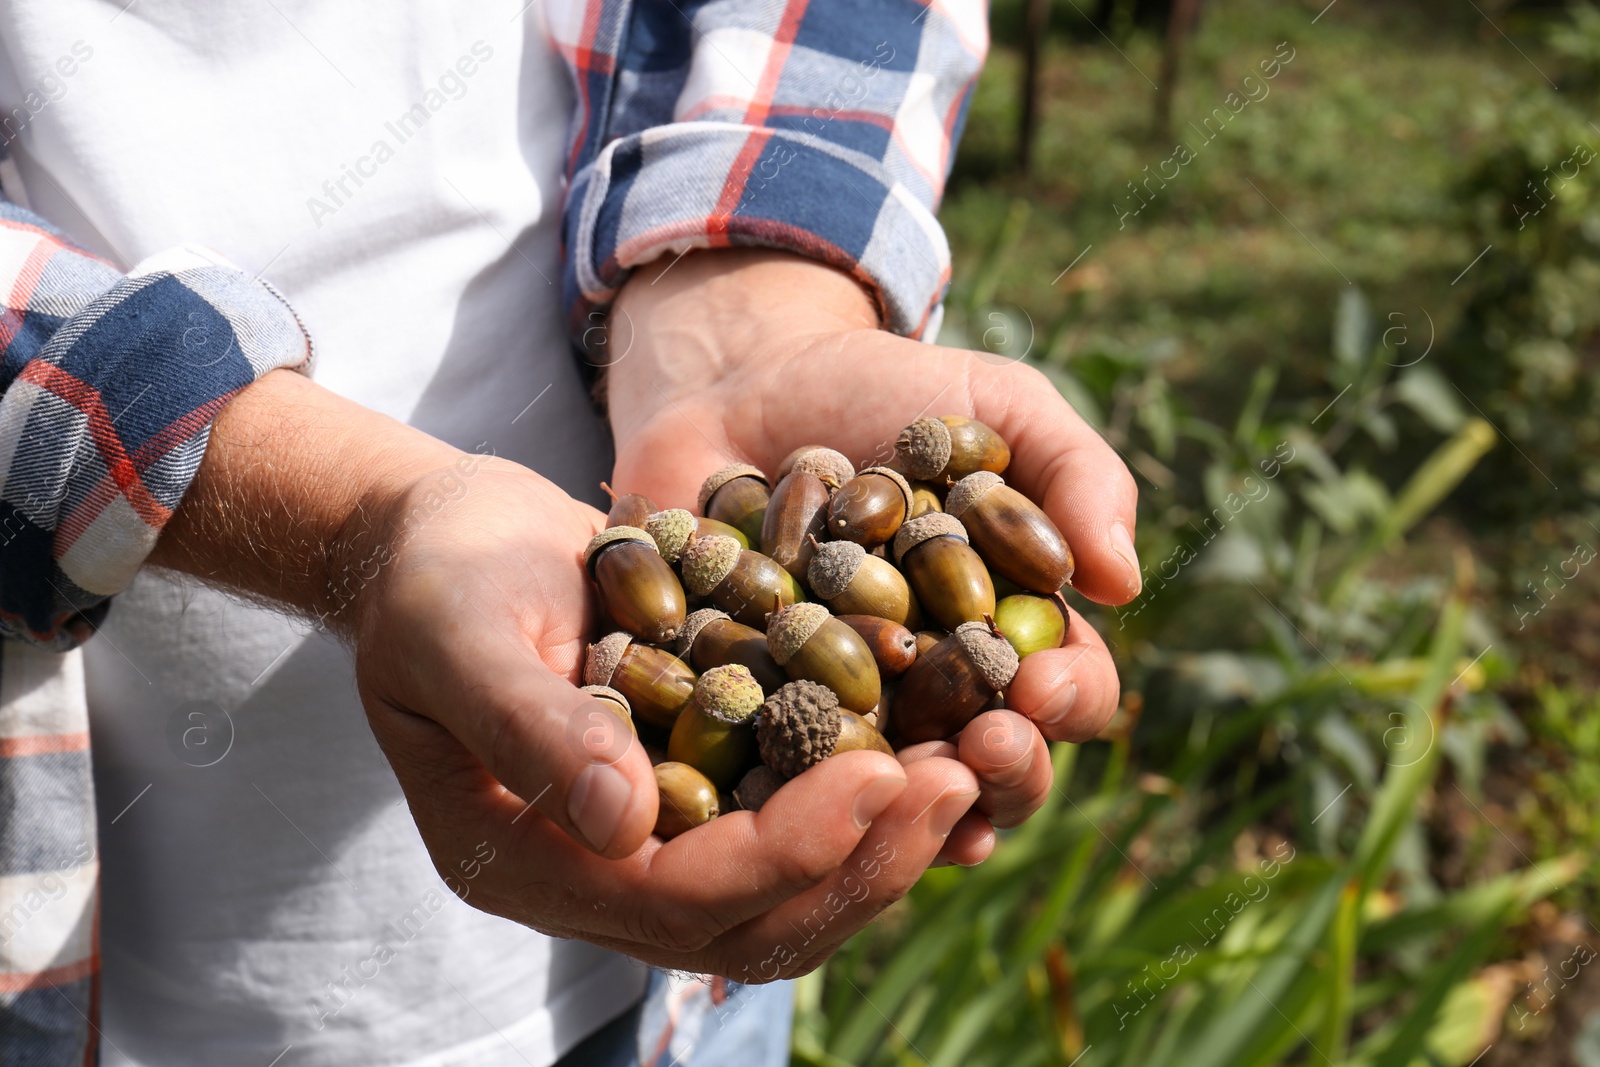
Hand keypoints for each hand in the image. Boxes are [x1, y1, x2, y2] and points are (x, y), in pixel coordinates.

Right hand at [346, 453, 983, 978]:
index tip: (880, 773)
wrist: (452, 540)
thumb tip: (620, 820)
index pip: (677, 899)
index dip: (785, 852)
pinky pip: (799, 817)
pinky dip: (873, 793)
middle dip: (866, 860)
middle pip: (757, 921)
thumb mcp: (460, 631)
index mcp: (530, 861)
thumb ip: (527, 722)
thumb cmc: (437, 576)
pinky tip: (944, 735)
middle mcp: (603, 873)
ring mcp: (657, 838)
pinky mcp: (703, 786)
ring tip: (976, 759)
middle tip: (962, 778)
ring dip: (889, 836)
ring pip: (794, 887)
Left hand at [607, 250, 1141, 860]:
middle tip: (988, 742)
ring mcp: (846, 718)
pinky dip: (784, 797)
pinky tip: (789, 806)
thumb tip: (1122, 581)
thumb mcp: (995, 404)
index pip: (1068, 691)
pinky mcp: (752, 721)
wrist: (740, 381)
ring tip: (904, 782)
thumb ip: (1073, 474)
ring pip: (891, 797)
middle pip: (990, 767)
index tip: (1045, 681)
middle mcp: (938, 696)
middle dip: (1002, 768)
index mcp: (1012, 634)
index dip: (1069, 698)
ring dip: (908, 805)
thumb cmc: (886, 392)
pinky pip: (774, 780)